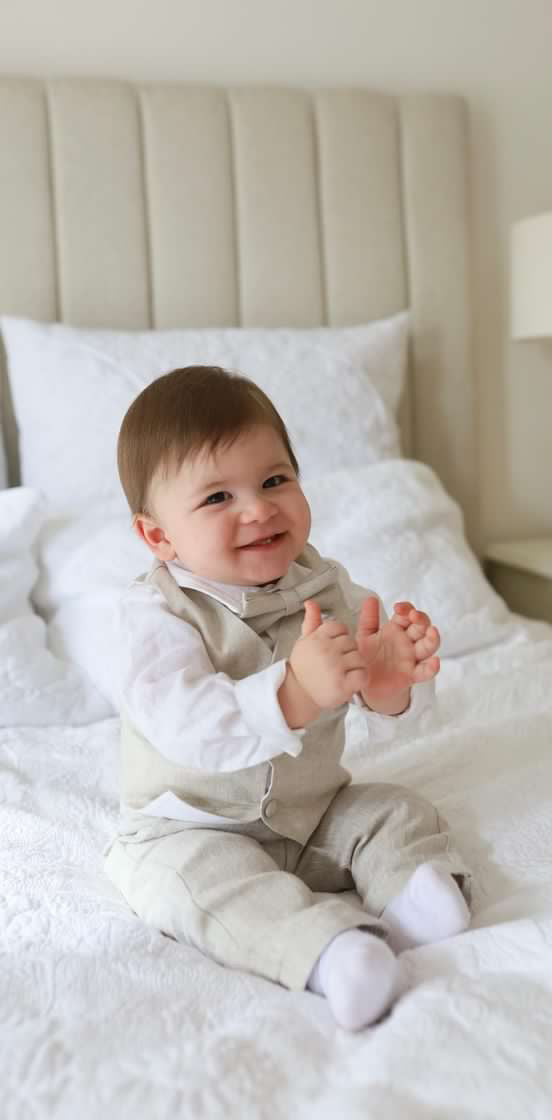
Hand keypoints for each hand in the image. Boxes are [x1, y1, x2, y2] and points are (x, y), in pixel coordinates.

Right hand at [288, 599, 369, 711]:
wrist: (298, 694)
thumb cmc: (303, 667)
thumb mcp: (304, 641)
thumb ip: (311, 621)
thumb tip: (311, 602)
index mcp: (318, 637)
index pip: (340, 628)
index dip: (340, 640)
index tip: (332, 651)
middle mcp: (326, 650)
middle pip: (352, 643)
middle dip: (348, 654)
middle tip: (337, 666)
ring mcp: (335, 667)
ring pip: (359, 659)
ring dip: (355, 667)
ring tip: (343, 675)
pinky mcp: (342, 684)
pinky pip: (363, 675)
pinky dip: (360, 680)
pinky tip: (350, 683)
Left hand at [355, 598, 439, 712]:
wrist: (361, 680)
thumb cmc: (365, 656)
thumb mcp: (364, 636)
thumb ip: (368, 619)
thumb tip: (371, 598)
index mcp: (396, 629)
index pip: (408, 614)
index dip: (407, 609)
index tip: (398, 608)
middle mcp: (407, 642)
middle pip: (422, 627)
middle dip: (421, 620)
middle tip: (414, 616)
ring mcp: (411, 658)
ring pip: (428, 646)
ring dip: (432, 638)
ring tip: (432, 632)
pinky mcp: (411, 675)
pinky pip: (424, 672)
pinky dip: (432, 668)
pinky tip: (434, 662)